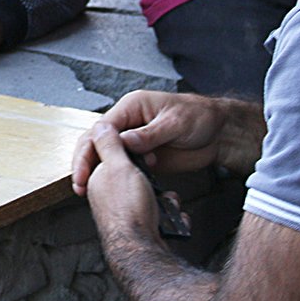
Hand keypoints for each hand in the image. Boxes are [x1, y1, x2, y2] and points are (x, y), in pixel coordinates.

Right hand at [72, 90, 228, 195]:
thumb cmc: (199, 117)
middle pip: (97, 141)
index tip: (85, 167)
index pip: (102, 127)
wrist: (219, 132)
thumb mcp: (175, 123)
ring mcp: (135, 142)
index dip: (91, 147)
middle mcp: (129, 123)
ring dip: (97, 172)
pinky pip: (124, 168)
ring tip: (88, 192)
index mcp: (132, 107)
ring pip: (107, 156)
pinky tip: (111, 193)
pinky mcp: (144, 157)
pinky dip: (115, 178)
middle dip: (85, 161)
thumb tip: (125, 141)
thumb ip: (150, 133)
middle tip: (80, 184)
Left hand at [80, 121, 162, 245]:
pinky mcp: (142, 228)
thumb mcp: (118, 167)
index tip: (144, 150)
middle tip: (155, 177)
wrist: (144, 253)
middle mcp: (108, 197)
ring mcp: (126, 214)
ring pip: (151, 195)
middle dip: (152, 178)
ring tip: (166, 203)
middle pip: (136, 175)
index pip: (111, 155)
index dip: (130, 148)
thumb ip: (109, 144)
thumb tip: (100, 126)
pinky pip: (160, 214)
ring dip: (164, 198)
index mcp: (98, 179)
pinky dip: (169, 214)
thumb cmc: (129, 211)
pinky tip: (173, 218)